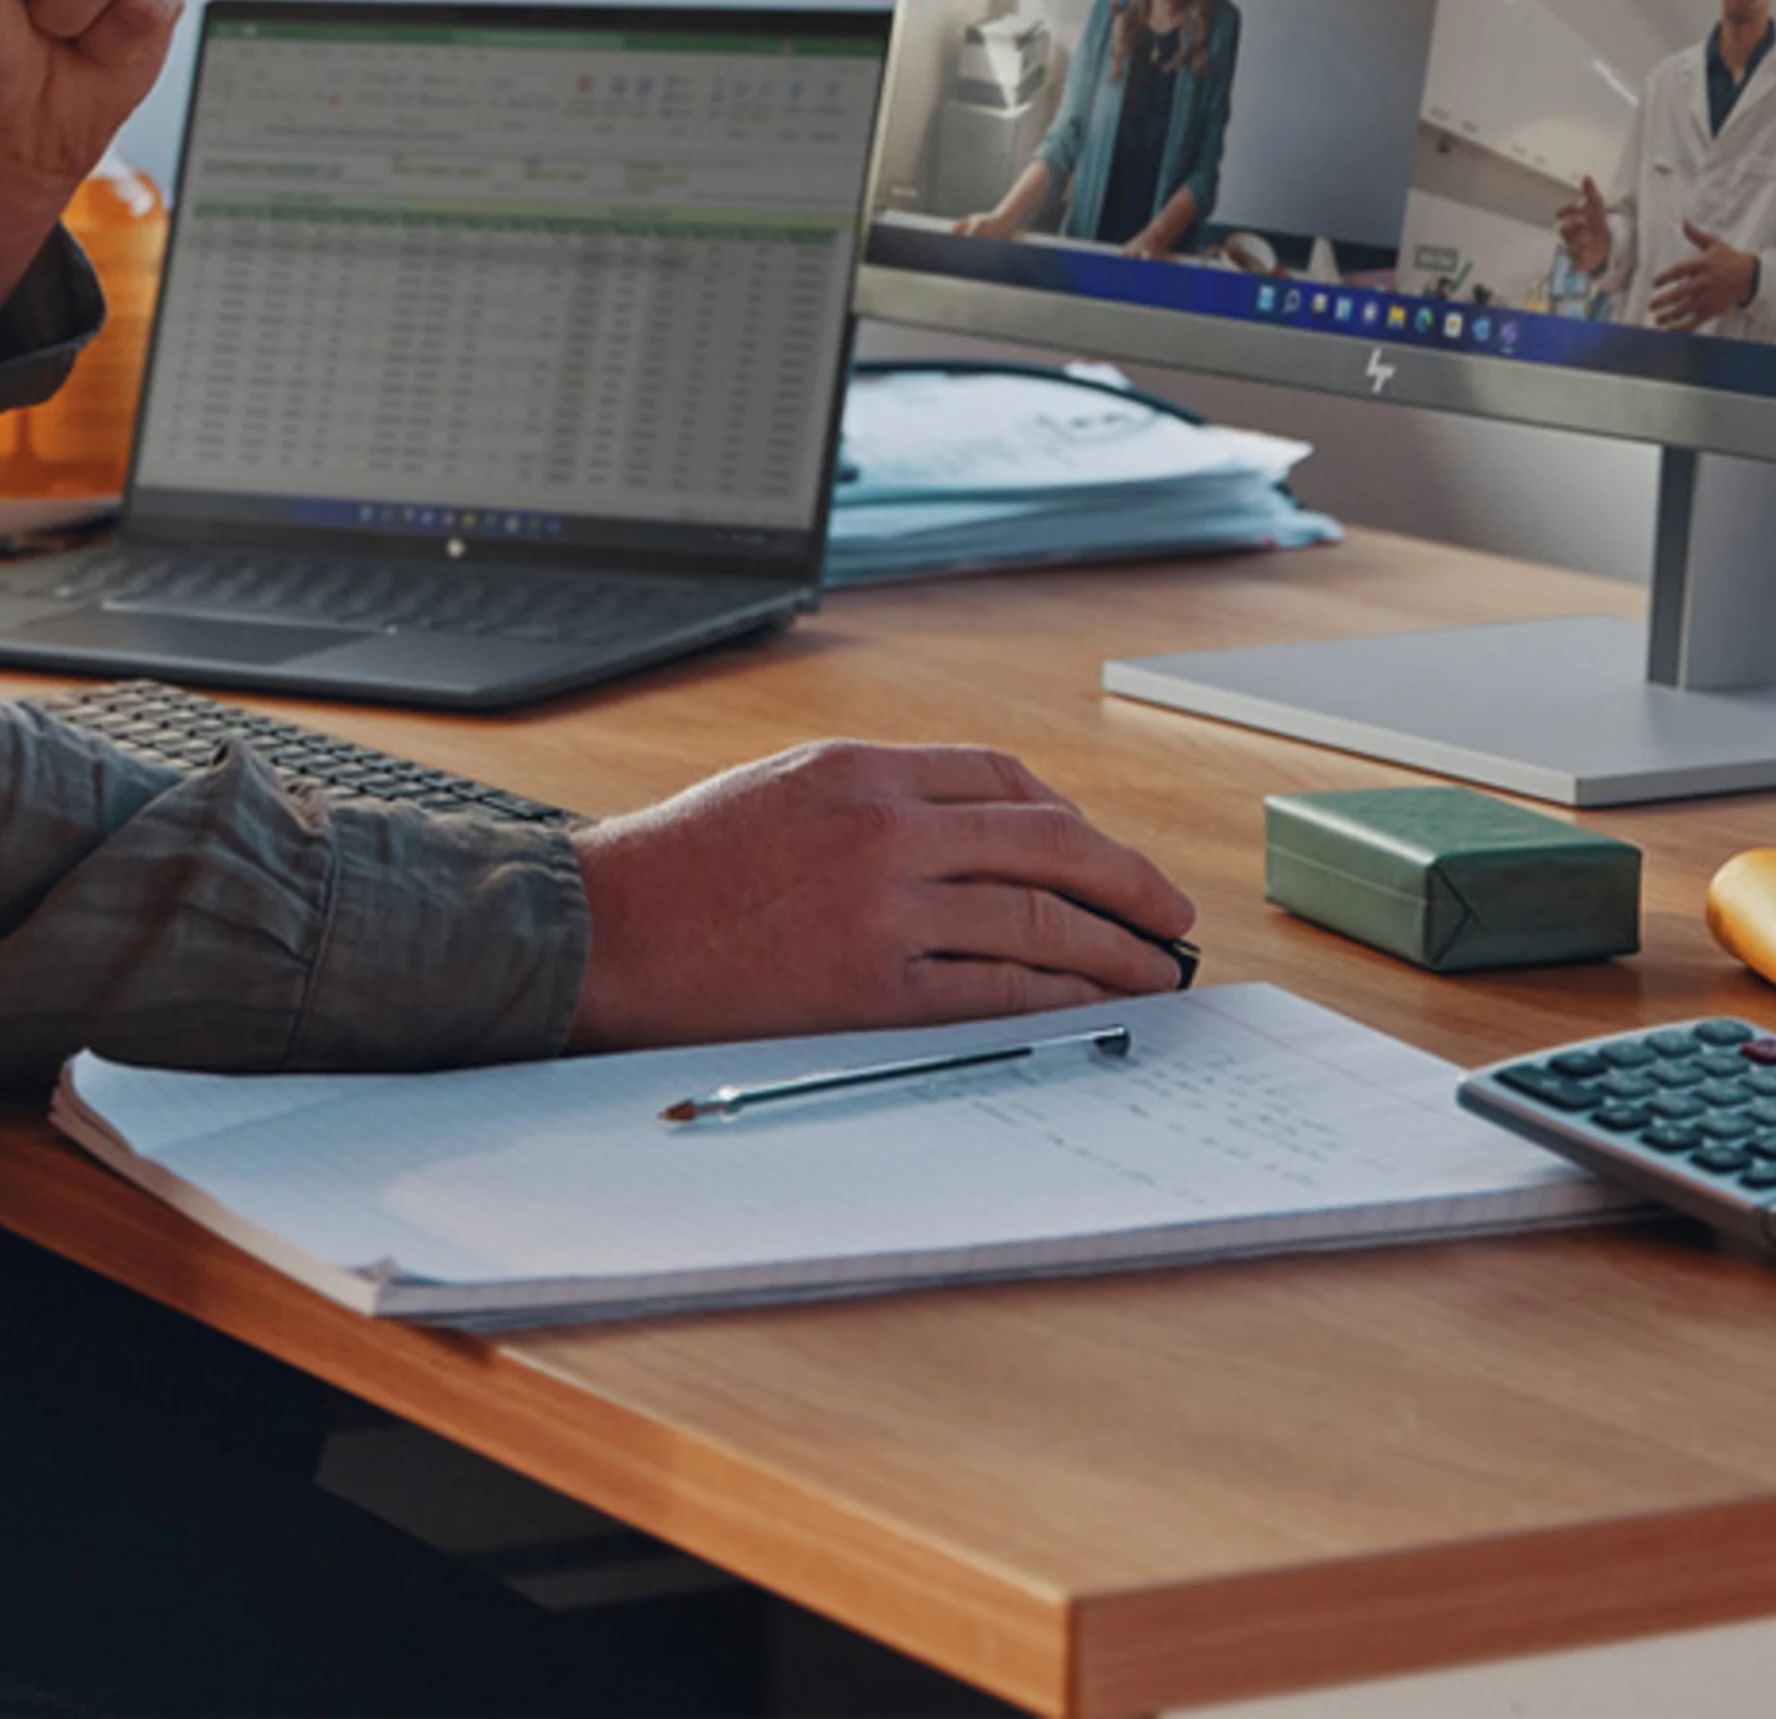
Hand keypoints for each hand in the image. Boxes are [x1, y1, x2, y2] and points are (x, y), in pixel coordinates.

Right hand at [566, 742, 1194, 1048]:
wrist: (606, 932)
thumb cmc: (680, 867)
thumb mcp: (779, 787)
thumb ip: (871, 798)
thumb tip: (968, 836)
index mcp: (859, 768)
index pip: (1000, 776)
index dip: (1070, 814)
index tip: (1102, 849)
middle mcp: (882, 826)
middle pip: (1045, 842)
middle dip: (1125, 878)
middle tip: (1169, 910)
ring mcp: (883, 907)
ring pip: (1039, 919)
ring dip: (1115, 946)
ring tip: (1154, 969)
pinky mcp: (874, 987)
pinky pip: (998, 991)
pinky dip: (1062, 998)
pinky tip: (1095, 1007)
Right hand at [1554, 174, 1608, 277]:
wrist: (1606, 248)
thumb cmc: (1597, 227)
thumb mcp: (1598, 209)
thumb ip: (1591, 193)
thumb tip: (1587, 176)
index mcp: (1576, 220)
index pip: (1566, 213)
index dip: (1567, 210)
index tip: (1569, 209)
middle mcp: (1574, 234)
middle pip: (1567, 229)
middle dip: (1574, 225)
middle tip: (1583, 221)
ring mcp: (1577, 248)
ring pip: (1572, 245)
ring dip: (1578, 241)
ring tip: (1586, 238)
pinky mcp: (1581, 261)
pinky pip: (1576, 262)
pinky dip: (1576, 262)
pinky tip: (1578, 260)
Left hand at [1646, 223, 1757, 332]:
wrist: (1752, 277)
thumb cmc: (1730, 258)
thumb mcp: (1714, 244)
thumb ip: (1696, 235)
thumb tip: (1683, 221)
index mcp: (1702, 265)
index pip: (1679, 271)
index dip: (1665, 277)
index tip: (1654, 284)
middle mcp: (1705, 282)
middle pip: (1681, 293)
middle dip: (1664, 300)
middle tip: (1651, 305)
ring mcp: (1709, 297)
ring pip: (1687, 309)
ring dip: (1670, 316)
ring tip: (1656, 319)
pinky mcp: (1714, 310)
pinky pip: (1696, 320)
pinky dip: (1683, 327)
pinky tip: (1670, 330)